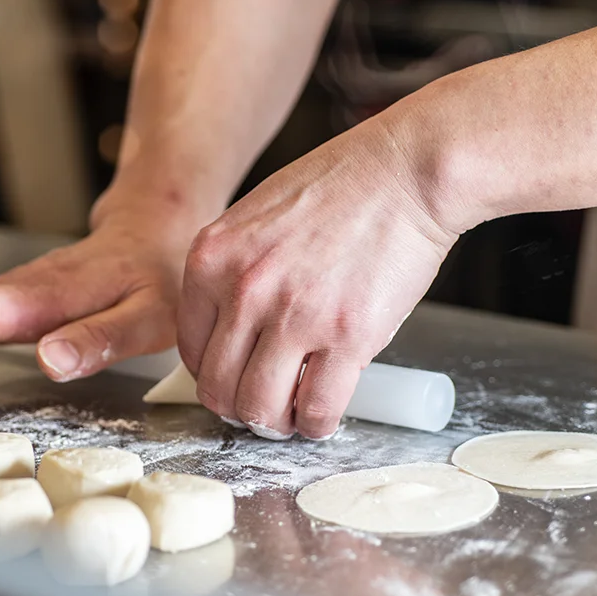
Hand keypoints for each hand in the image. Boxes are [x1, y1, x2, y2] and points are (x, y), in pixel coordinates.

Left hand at [177, 117, 458, 439]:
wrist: (406, 171)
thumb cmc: (342, 186)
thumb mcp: (258, 215)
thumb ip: (234, 267)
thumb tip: (228, 327)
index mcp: (212, 258)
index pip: (190, 347)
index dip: (213, 374)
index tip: (235, 379)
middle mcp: (244, 290)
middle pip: (218, 386)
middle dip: (238, 407)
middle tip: (261, 408)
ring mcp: (295, 316)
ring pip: (260, 408)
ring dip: (274, 423)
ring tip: (291, 415)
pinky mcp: (347, 337)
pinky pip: (316, 409)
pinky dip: (316, 424)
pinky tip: (322, 416)